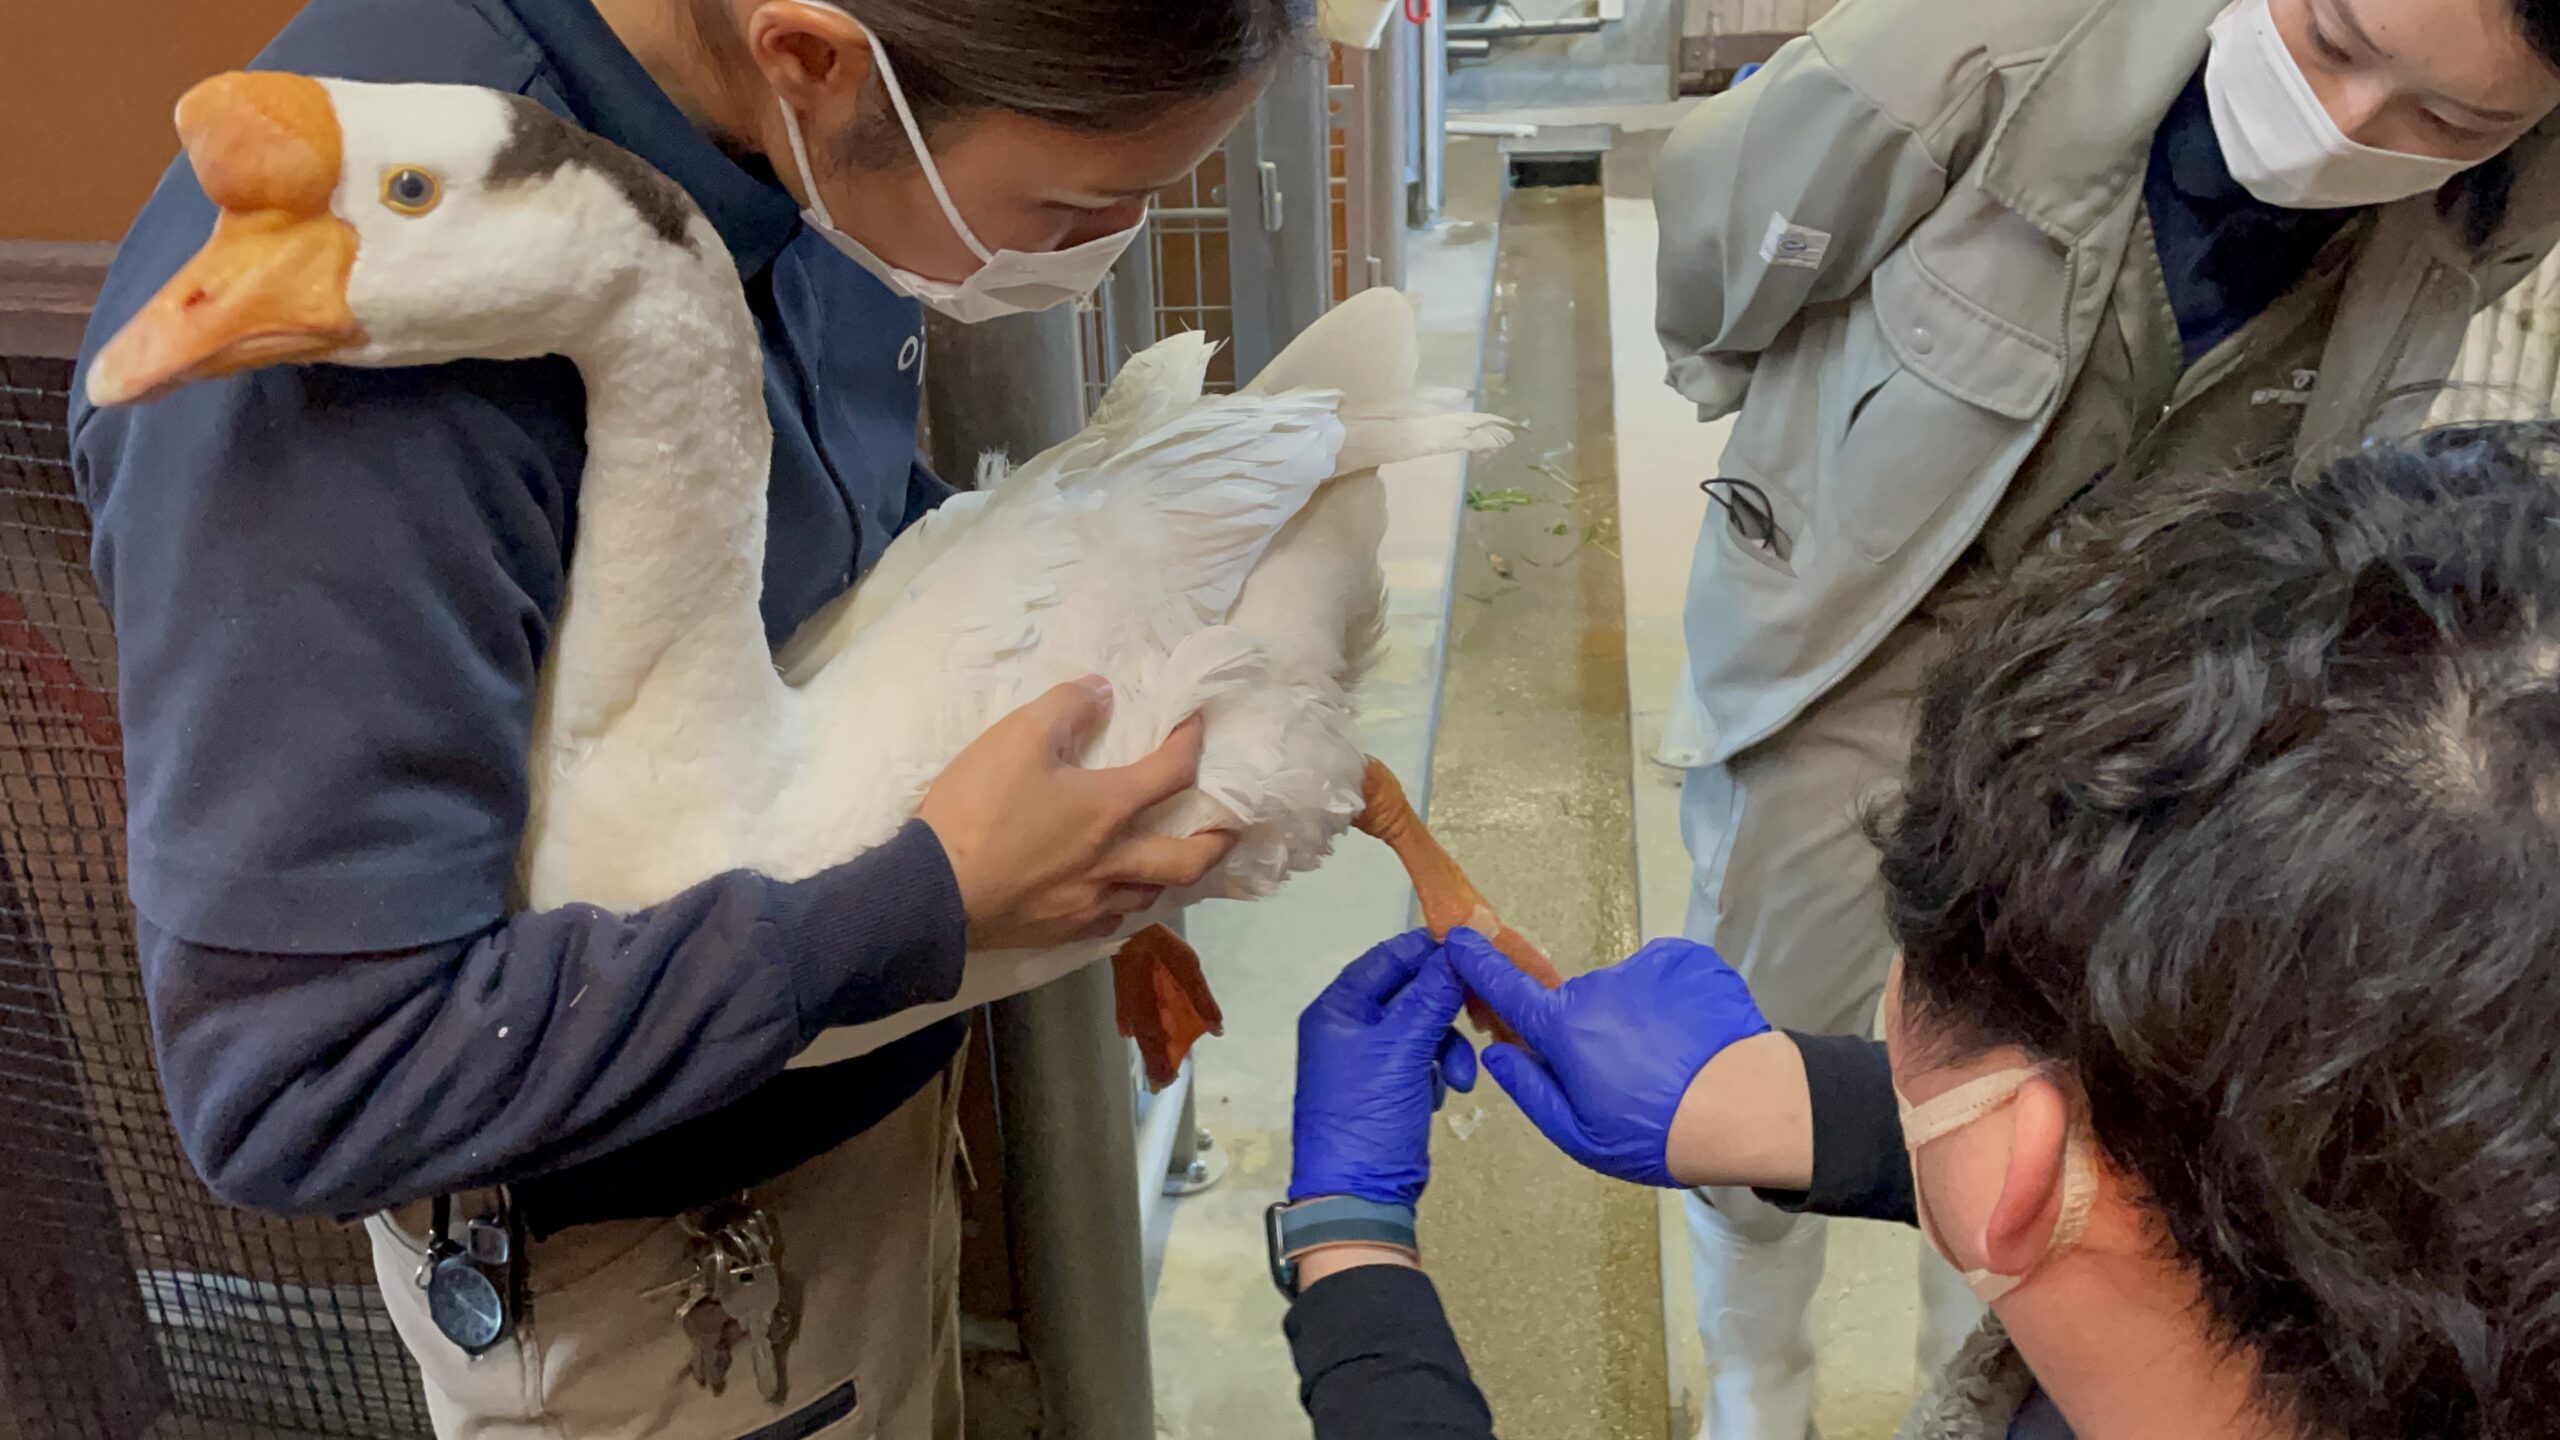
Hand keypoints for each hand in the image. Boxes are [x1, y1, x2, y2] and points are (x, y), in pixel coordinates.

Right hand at [919, 676, 1234, 951]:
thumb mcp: (1016, 737)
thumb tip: (1102, 690)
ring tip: (1166, 859)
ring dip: (1166, 875)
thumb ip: (1065, 706)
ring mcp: (1090, 904)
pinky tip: (1111, 897)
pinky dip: (1122, 905)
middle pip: (1189, 858)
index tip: (1197, 726)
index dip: (1192, 743)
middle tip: (1227, 829)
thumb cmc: (978, 810)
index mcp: (1109, 809)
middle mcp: (1114, 861)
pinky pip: (1110, 923)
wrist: (932, 892)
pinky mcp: (1063, 932)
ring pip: (1151, 895)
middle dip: (1217, 841)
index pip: (1172, 772)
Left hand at [1290, 930, 1479, 1206]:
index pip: (1387, 958)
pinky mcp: (1388, 1087)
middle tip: (1484, 1011)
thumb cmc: (1370, 1113)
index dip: (1429, 950)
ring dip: (1448, 1046)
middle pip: (1408, 992)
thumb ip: (1433, 994)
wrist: (1360, 1196)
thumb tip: (1460, 946)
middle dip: (1446, 1006)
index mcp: (1337, 1009)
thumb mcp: (1404, 1048)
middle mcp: (1348, 1027)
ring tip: (1461, 1078)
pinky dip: (1438, 1070)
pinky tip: (1445, 1093)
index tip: (1476, 948)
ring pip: (1421, 1028)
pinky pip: (1421, 1059)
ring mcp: (1368, 1059)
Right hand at [1448, 931, 1771, 1187]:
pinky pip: (1661, 979)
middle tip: (1622, 1079)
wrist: (1751, 1110)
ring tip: (1667, 1065)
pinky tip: (1690, 1041)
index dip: (1476, 962)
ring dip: (1633, 1019)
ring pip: (1622, 993)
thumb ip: (1531, 1089)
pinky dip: (1670, 1004)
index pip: (1505, 986)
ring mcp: (1645, 967)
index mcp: (1564, 1028)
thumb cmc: (1661, 1135)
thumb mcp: (1581, 1136)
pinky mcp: (1686, 960)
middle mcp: (1599, 986)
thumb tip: (1497, 1053)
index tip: (1458, 939)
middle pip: (1575, 1003)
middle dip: (1586, 1031)